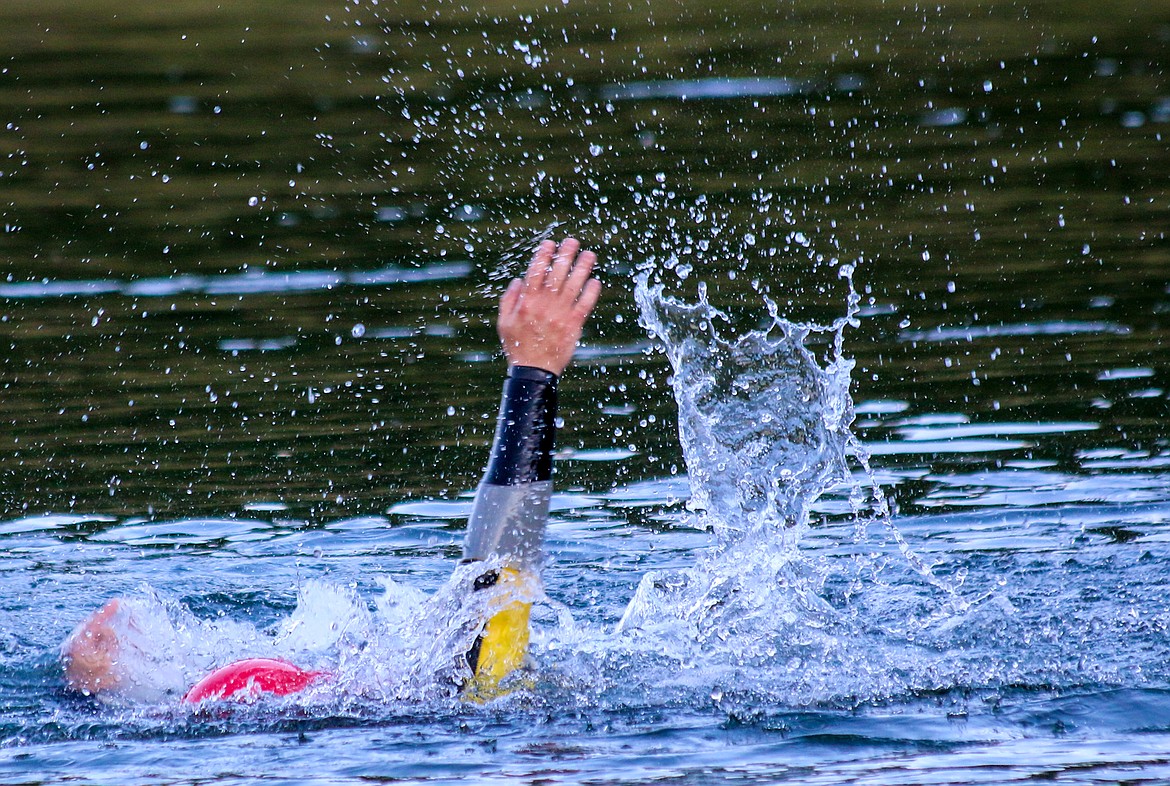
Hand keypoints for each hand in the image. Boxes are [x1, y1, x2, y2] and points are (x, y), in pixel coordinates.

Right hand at [497, 237, 600, 375]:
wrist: (534, 370)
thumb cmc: (517, 346)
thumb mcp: (504, 322)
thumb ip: (509, 299)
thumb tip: (518, 280)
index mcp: (527, 301)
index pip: (536, 271)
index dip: (544, 254)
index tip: (550, 243)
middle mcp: (545, 304)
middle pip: (558, 273)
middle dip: (566, 254)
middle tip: (573, 241)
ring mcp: (561, 314)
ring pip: (574, 285)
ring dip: (583, 267)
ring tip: (589, 254)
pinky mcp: (574, 325)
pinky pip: (585, 304)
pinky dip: (591, 292)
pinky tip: (595, 281)